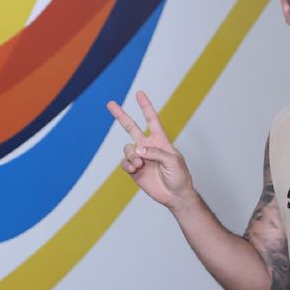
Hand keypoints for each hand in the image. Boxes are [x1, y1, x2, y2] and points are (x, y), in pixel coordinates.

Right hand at [107, 91, 195, 211]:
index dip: (145, 107)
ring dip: (132, 155)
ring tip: (140, 164)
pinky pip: (125, 163)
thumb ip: (155, 153)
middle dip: (121, 116)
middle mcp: (148, 147)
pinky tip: (135, 168)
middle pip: (131, 128)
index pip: (152, 120)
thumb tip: (137, 150)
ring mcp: (141, 158)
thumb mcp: (173, 161)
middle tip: (110, 103)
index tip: (139, 94)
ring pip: (127, 148)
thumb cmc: (179, 177)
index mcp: (160, 141)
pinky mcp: (135, 170)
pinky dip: (128, 164)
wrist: (175, 196)